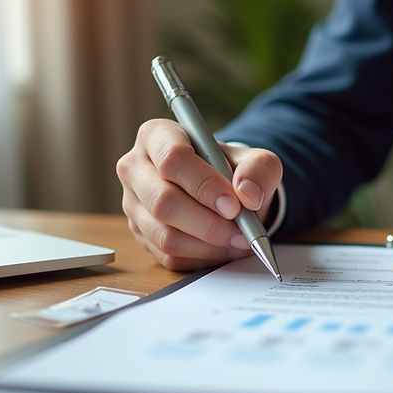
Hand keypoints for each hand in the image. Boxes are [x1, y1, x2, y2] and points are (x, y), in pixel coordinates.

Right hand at [117, 119, 282, 270]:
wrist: (221, 190)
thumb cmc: (230, 169)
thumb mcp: (255, 160)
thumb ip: (259, 169)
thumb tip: (247, 195)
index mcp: (157, 135)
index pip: (173, 159)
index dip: (204, 185)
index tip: (233, 205)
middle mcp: (136, 168)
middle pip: (164, 202)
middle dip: (209, 224)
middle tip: (242, 232)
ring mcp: (133, 203)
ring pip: (165, 235)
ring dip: (209, 245)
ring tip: (238, 241)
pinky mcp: (140, 233)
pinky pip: (168, 255)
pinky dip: (202, 257)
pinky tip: (224, 249)